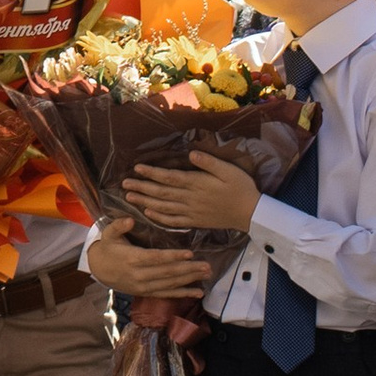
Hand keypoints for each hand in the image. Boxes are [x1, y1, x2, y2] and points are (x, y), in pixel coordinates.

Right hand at [85, 219, 216, 294]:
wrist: (99, 269)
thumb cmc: (108, 248)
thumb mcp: (108, 233)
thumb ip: (119, 225)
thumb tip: (130, 219)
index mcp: (132, 259)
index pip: (157, 258)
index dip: (174, 257)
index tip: (190, 253)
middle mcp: (140, 275)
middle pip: (168, 273)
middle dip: (189, 269)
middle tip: (206, 266)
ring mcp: (144, 286)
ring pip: (170, 284)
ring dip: (190, 280)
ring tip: (206, 274)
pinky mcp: (147, 293)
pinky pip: (168, 294)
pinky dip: (184, 294)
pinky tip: (198, 292)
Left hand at [132, 150, 259, 236]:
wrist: (251, 214)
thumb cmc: (241, 188)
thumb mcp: (228, 170)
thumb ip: (209, 162)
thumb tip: (191, 153)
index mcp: (197, 184)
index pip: (169, 178)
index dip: (151, 173)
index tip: (136, 168)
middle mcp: (191, 199)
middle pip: (161, 193)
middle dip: (141, 188)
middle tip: (124, 185)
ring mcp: (192, 212)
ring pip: (164, 207)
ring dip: (145, 202)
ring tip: (129, 198)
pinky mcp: (195, 222)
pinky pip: (174, 221)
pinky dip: (159, 218)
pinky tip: (149, 214)